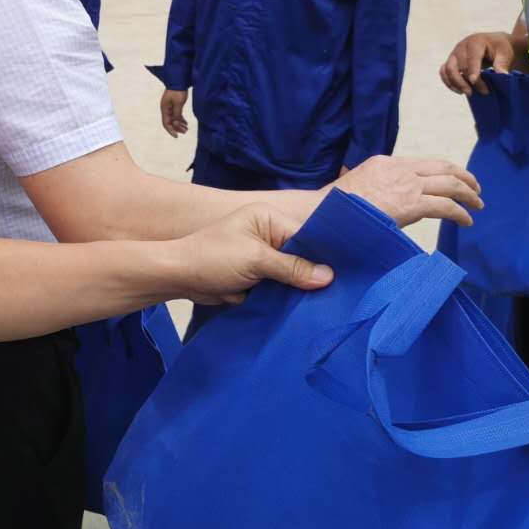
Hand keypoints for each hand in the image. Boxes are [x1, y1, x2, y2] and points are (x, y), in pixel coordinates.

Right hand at [160, 89, 188, 136]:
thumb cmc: (178, 91)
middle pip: (170, 122)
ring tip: (187, 129)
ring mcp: (169, 107)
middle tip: (185, 131)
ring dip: (179, 124)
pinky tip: (186, 123)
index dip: (171, 130)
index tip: (177, 136)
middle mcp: (166, 109)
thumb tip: (176, 124)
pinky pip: (176, 115)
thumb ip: (177, 114)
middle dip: (177, 128)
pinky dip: (180, 119)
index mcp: (165, 109)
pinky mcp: (173, 104)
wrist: (178, 80)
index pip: (166, 123)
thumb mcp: (178, 103)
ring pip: (173, 119)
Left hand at [177, 202, 332, 306]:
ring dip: (304, 288)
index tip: (348, 273)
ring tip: (331, 304)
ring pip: (295, 274)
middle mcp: (269, 234)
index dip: (325, 254)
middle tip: (343, 292)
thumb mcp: (255, 259)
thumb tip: (329, 276)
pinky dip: (290, 297)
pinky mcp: (259, 277)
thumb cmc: (212, 258)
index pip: (306, 234)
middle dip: (316, 273)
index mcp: (268, 218)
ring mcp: (264, 257)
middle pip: (303, 255)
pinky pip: (283, 287)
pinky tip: (309, 309)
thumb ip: (292, 267)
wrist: (179, 277)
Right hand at [335, 155, 481, 227]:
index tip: (456, 181)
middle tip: (476, 190)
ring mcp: (407, 185)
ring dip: (469, 195)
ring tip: (477, 205)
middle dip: (465, 178)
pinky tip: (466, 221)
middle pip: (444, 168)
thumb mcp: (358, 185)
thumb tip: (388, 200)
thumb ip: (377, 187)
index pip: (425, 163)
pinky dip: (461, 213)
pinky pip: (447, 206)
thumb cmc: (336, 207)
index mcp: (386, 162)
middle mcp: (400, 169)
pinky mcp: (411, 204)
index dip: (446, 172)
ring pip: (451, 185)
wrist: (325, 212)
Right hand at [439, 31, 515, 93]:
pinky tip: (460, 91)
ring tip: (468, 93)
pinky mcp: (451, 61)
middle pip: (458, 65)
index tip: (477, 84)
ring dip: (455, 83)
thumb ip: (502, 63)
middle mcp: (461, 47)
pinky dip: (449, 82)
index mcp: (475, 42)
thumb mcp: (505, 52)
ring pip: (447, 69)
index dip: (472, 71)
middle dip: (466, 81)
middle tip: (479, 93)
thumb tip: (501, 75)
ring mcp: (454, 54)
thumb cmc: (500, 48)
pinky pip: (444, 72)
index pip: (471, 58)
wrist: (494, 43)